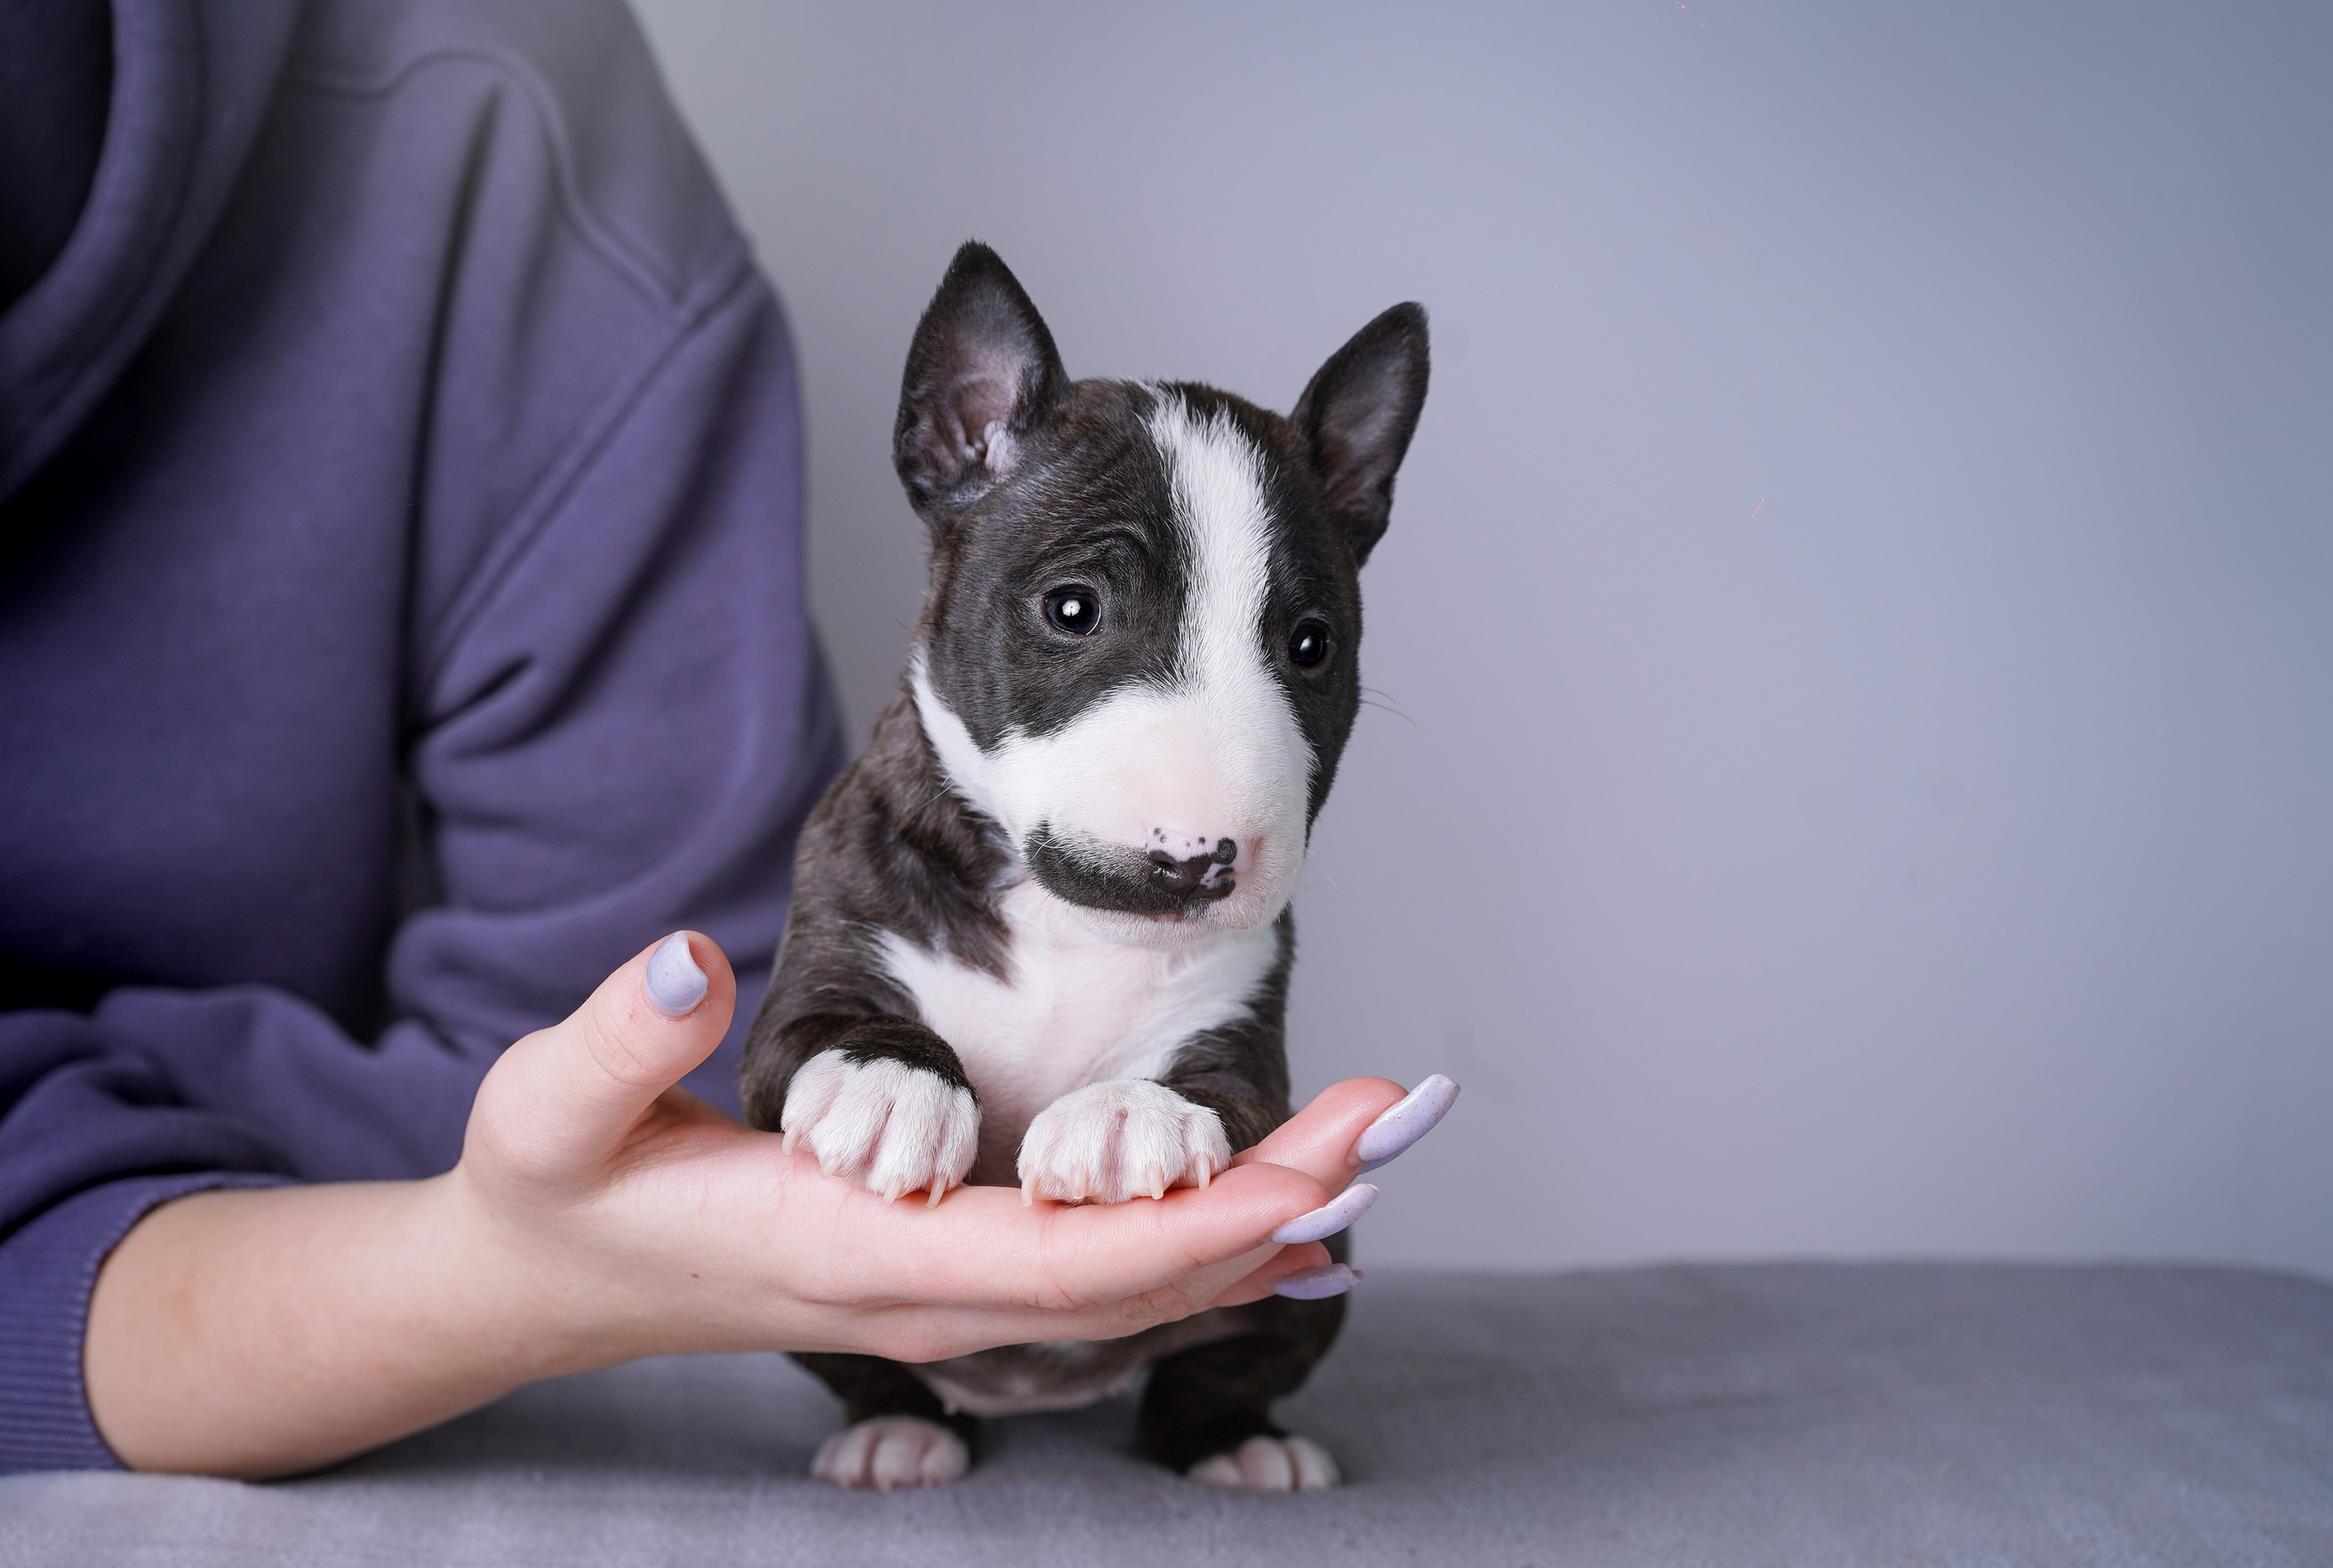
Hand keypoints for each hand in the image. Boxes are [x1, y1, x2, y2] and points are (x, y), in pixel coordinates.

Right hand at [86, 933, 1427, 1476]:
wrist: (553, 1274)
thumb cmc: (560, 1185)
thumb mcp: (554, 1107)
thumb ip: (621, 1038)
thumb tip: (691, 956)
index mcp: (860, 1254)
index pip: (1061, 1259)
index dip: (1197, 1222)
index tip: (1313, 1170)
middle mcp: (929, 1294)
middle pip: (1138, 1278)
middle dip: (1276, 1208)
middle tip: (1399, 1122)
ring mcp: (950, 1297)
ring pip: (1138, 1283)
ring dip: (1263, 1221)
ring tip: (1378, 1142)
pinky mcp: (956, 1273)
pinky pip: (1109, 1275)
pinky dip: (1209, 1240)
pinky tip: (1290, 1206)